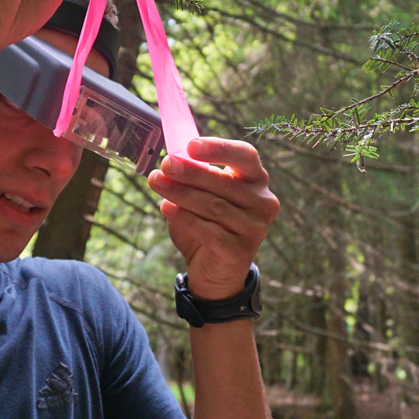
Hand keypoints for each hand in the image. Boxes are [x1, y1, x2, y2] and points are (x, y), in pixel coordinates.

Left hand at [149, 138, 279, 300]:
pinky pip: (209, 231)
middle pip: (224, 182)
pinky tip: (165, 208)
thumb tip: (172, 158)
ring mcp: (255, 229)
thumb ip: (192, 177)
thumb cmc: (207, 225)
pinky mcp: (241, 252)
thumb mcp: (199, 195)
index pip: (245, 156)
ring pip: (214, 206)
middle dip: (190, 172)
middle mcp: (263, 202)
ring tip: (155, 182)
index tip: (191, 146)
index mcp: (256, 180)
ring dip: (181, 193)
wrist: (213, 272)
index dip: (219, 148)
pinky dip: (184, 218)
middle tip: (165, 165)